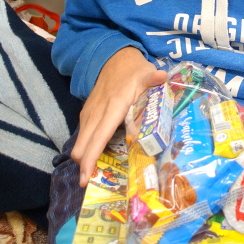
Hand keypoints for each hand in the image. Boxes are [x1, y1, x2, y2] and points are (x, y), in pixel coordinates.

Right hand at [71, 47, 166, 186]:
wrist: (115, 59)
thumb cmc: (133, 71)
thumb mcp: (146, 73)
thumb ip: (153, 79)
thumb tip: (162, 77)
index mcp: (113, 106)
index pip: (99, 136)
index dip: (91, 158)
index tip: (87, 178)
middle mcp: (97, 112)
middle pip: (83, 145)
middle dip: (84, 165)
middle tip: (92, 183)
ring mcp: (89, 113)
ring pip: (80, 142)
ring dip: (85, 158)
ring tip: (94, 175)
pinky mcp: (87, 114)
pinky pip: (83, 135)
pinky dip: (86, 148)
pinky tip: (95, 157)